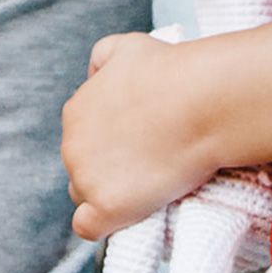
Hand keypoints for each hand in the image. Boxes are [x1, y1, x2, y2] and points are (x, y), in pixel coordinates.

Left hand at [61, 32, 216, 240]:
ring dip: (107, 192)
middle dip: (107, 166)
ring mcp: (87, 178)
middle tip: (146, 161)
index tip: (135, 140)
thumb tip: (93, 76)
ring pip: (86, 195)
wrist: (199, 101)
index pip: (82, 136)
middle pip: (81, 166)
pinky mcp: (107, 207)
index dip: (107, 141)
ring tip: (144, 185)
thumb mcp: (126, 46)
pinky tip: (124, 214)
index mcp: (75, 110)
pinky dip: (102, 223)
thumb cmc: (169, 70)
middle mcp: (72, 145)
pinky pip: (88, 226)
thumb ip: (101, 58)